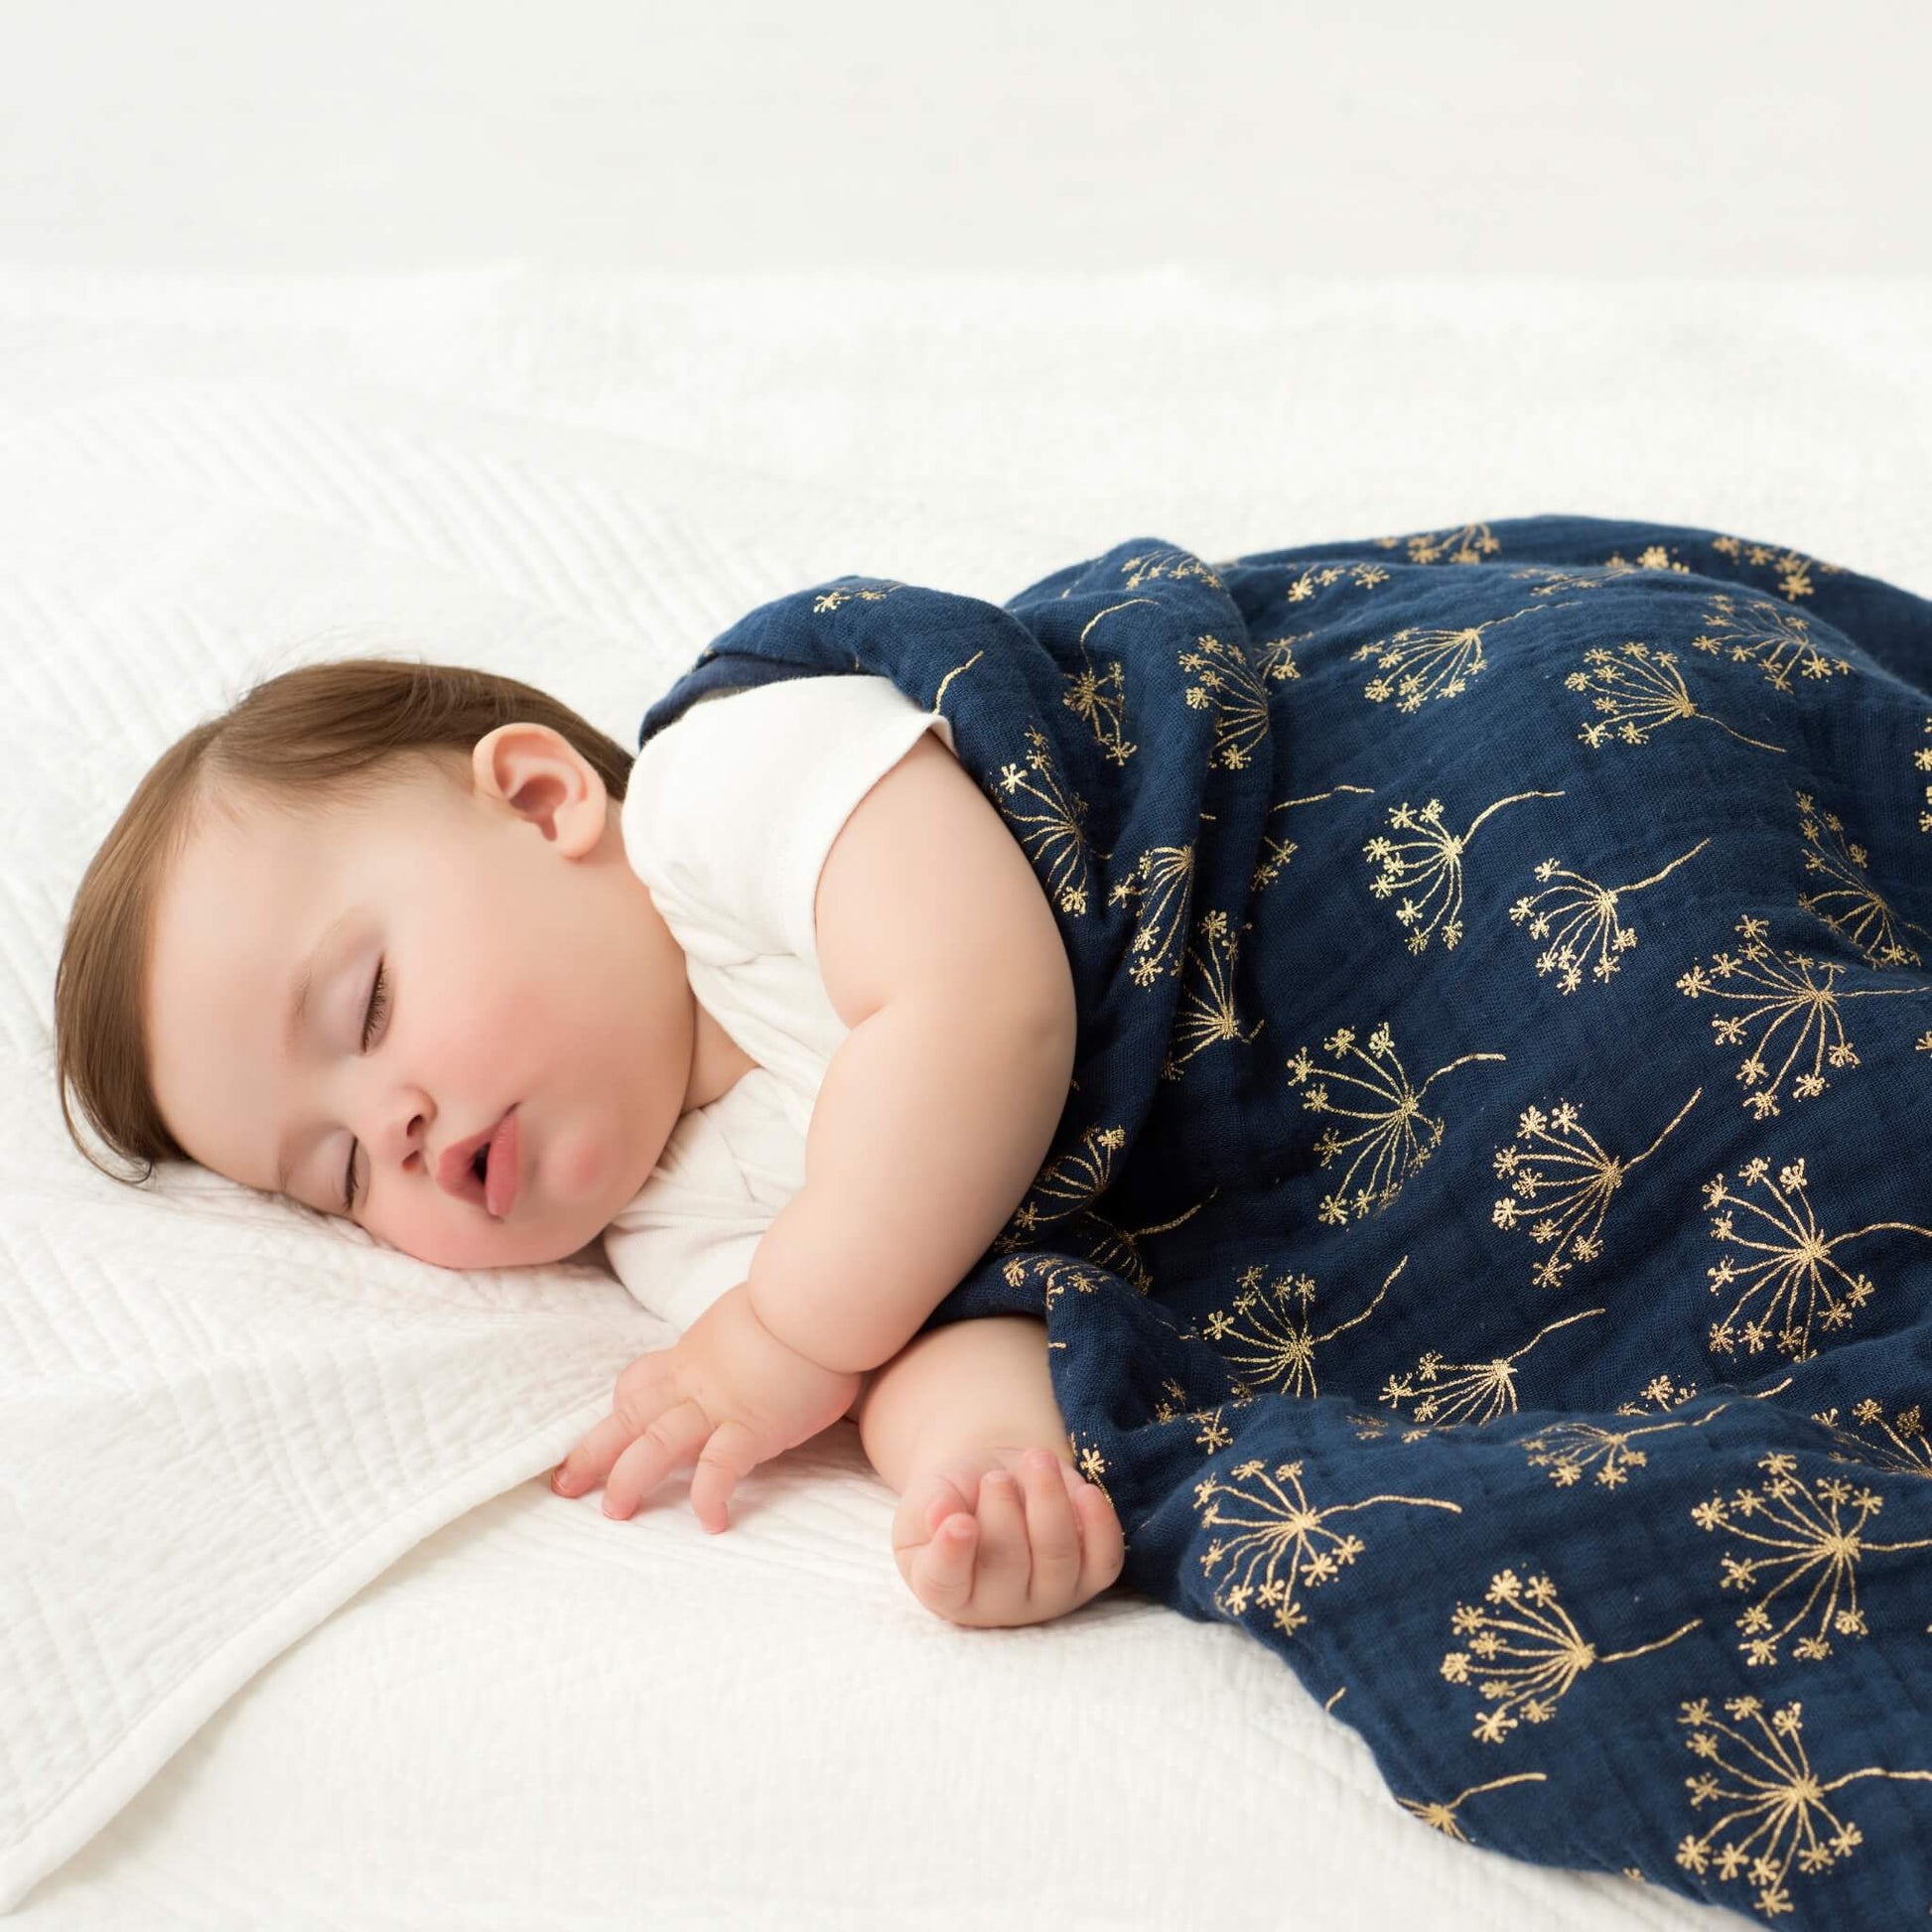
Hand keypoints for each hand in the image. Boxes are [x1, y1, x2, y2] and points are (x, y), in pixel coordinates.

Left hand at [550, 1279, 860, 1532]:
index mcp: (695, 1355)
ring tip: (614, 1512)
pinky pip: (719, 1468)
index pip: (642, 1381)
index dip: (620, 1408)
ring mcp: (721, 1406)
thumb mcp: (754, 1317)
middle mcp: (696, 1382)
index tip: (610, 1430)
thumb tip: (750, 1351)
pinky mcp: (753, 1428)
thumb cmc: (799, 1303)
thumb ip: (740, 1341)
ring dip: (629, 1478)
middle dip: (593, 1451)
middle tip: (564, 1485)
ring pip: (657, 1444)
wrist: (818, 1301)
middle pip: (631, 1416)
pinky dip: (709, 1495)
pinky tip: (711, 1521)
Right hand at [892, 1445, 1125, 1628]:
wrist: (998, 1481)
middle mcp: (998, 1604)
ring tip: (1036, 1460)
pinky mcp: (1089, 1576)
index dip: (952, 1556)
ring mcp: (1048, 1594)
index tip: (959, 1522)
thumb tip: (941, 1517)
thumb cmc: (955, 1496)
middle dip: (1004, 1514)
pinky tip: (1085, 1491)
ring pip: (1059, 1558)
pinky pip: (1104, 1560)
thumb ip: (930, 1506)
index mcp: (946, 1589)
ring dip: (1049, 1502)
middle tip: (996, 1478)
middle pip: (1007, 1567)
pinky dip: (1099, 1525)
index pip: (945, 1584)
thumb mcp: (928, 1495)